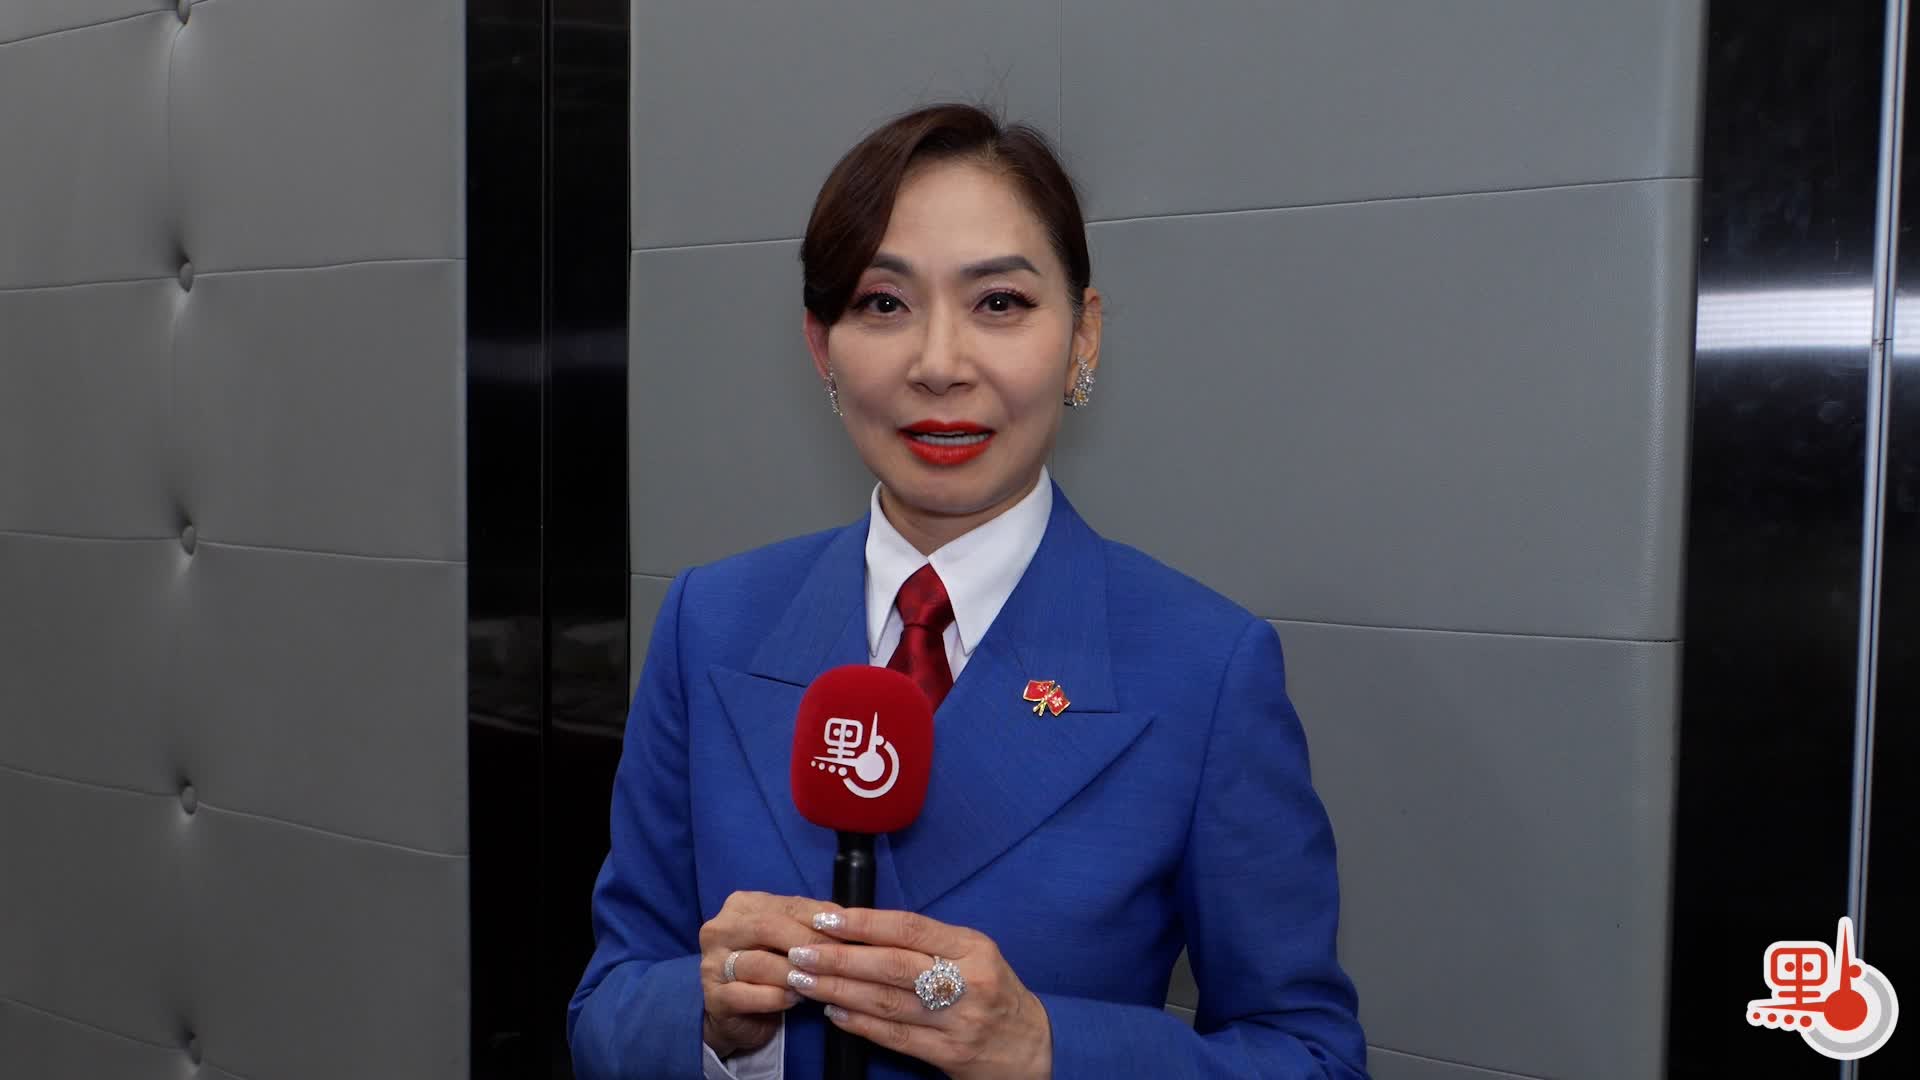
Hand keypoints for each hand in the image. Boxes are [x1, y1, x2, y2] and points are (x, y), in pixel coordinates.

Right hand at [697, 891, 843, 1058]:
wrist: (737, 1012)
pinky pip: (746, 995)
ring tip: (816, 982)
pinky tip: (793, 1000)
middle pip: (769, 928)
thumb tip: (846, 920)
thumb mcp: (789, 939)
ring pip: (758, 963)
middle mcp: (720, 929)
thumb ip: (810, 924)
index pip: (787, 905)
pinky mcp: (713, 997)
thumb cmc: (770, 968)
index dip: (821, 919)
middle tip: (837, 959)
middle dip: (808, 943)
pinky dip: (774, 997)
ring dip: (792, 973)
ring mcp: (711, 963)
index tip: (850, 933)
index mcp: (742, 905)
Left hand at [786, 908, 1051, 1079]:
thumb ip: (929, 943)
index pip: (910, 928)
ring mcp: (960, 1021)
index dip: (864, 923)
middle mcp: (969, 981)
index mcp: (973, 947)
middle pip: (892, 966)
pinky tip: (833, 1013)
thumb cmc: (994, 992)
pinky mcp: (950, 1054)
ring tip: (805, 981)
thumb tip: (862, 928)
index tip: (825, 919)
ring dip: (839, 991)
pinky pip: (895, 1037)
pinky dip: (860, 1024)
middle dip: (839, 959)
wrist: (1031, 1048)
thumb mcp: (975, 955)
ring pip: (888, 1003)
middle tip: (800, 953)